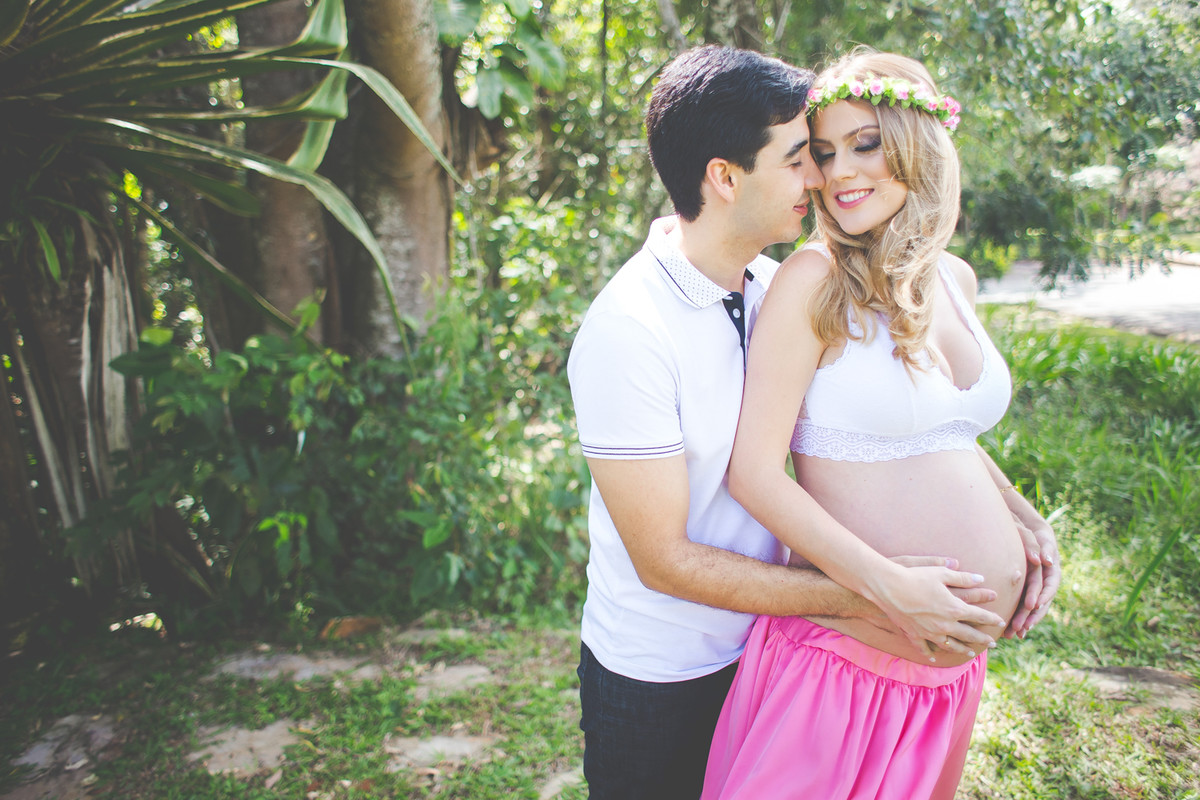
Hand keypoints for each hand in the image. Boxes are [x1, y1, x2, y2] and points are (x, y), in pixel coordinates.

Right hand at [875, 557, 1004, 659]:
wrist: (888, 587)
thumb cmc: (915, 576)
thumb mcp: (941, 573)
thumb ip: (962, 577)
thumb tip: (980, 578)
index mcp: (954, 608)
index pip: (979, 615)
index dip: (991, 618)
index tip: (1000, 621)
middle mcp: (945, 624)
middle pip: (969, 634)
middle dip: (982, 638)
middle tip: (992, 643)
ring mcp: (930, 632)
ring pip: (950, 645)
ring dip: (962, 649)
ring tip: (971, 652)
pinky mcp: (915, 635)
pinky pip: (925, 648)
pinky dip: (930, 654)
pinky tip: (934, 658)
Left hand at [1004, 512, 1060, 638]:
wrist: (1029, 535)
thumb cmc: (1034, 534)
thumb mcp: (1038, 537)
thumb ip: (1041, 547)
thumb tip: (1046, 560)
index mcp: (1052, 571)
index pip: (1050, 586)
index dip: (1043, 596)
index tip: (1034, 605)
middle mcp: (1047, 582)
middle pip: (1042, 602)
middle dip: (1032, 616)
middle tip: (1022, 627)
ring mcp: (1038, 589)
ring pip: (1034, 609)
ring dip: (1025, 622)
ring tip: (1014, 635)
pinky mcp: (1028, 592)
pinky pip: (1025, 608)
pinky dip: (1019, 619)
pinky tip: (1010, 632)